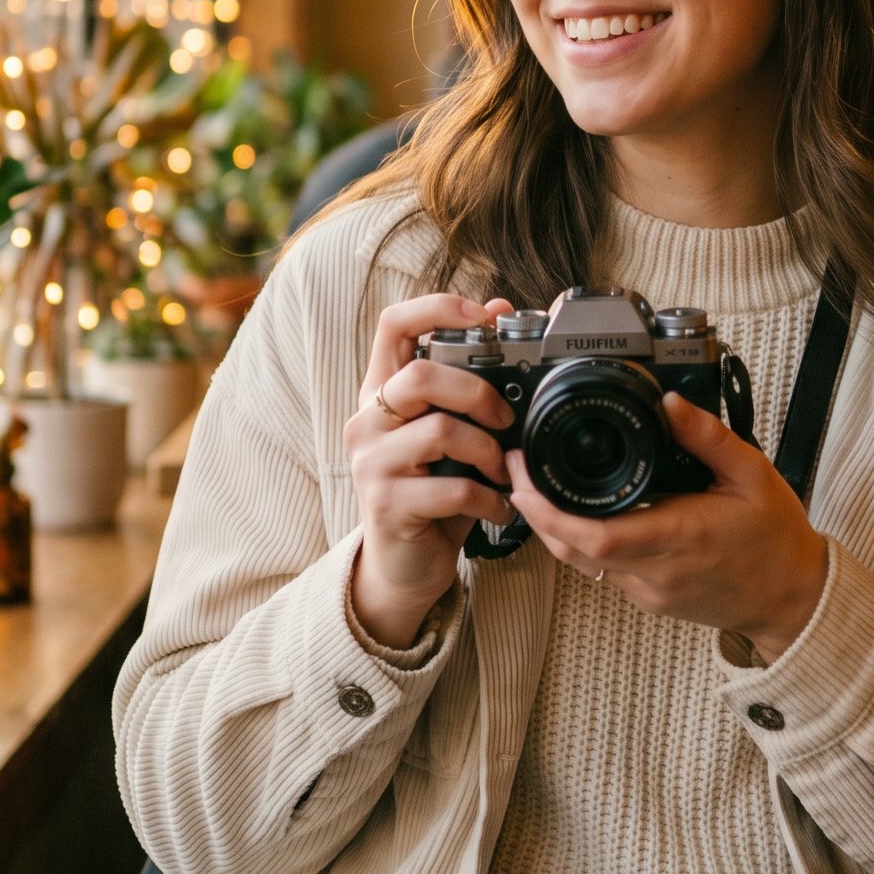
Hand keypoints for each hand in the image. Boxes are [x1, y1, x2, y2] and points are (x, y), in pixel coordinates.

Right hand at [345, 291, 516, 647]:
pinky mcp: (387, 505)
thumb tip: (499, 311)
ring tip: (504, 473)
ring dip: (489, 452)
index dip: (438, 307)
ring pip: (441, 431)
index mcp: (381, 392)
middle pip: (422, 375)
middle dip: (479, 392)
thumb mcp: (448, 430)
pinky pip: (453, 488)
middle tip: (506, 420)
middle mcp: (367, 420)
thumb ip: (465, 378)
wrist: (404, 565)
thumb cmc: (432, 489)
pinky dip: (489, 499)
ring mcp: (371, 463)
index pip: (393, 324)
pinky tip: (499, 510)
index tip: (484, 316)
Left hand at [506, 392, 827, 661]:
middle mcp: (656, 571)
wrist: (792, 597)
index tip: (525, 477)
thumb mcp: (752, 473)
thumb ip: (708, 436)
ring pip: (581, 564)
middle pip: (572, 550)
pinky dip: (580, 542)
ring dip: (553, 527)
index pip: (595, 535)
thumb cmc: (775, 537)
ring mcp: (649, 591)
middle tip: (517, 470)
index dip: (548, 510)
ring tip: (536, 486)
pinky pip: (601, 571)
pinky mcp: (649, 600)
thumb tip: (670, 402)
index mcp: (679, 537)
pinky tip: (577, 513)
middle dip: (535, 512)